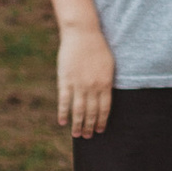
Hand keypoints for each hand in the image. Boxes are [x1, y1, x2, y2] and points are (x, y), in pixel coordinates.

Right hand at [57, 21, 115, 137]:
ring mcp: (78, 84)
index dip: (102, 121)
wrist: (83, 34)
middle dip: (90, 126)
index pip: (105, 108)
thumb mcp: (109, 65)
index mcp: (105, 83)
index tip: (100, 130)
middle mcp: (93, 87)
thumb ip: (107, 82)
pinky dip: (63, 112)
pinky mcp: (65, 80)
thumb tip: (107, 96)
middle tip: (88, 137)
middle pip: (92, 112)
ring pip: (78, 110)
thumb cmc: (98, 48)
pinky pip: (64, 100)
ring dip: (78, 124)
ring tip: (77, 135)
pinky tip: (62, 122)